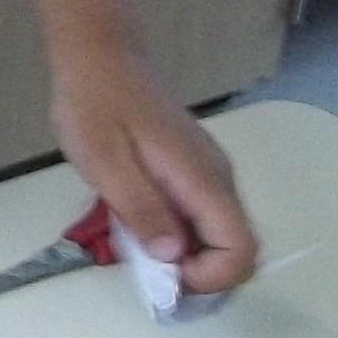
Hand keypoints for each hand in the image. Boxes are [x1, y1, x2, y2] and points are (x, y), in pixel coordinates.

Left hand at [50, 50, 258, 294]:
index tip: (164, 276)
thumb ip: (142, 209)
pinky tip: (139, 225)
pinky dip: (178, 235)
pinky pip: (201, 218)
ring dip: (187, 256)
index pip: (242, 247)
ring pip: (219, 235)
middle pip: (237, 247)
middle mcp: (218, 179)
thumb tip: (173, 257)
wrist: (99, 61)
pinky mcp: (194, 172)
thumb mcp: (106, 164)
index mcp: (203, 179)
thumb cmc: (95, 108)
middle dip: (198, 273)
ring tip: (137, 246)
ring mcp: (209, 174)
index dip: (210, 277)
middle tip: (146, 269)